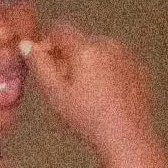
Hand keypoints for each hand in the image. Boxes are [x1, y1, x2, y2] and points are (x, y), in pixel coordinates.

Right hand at [22, 22, 154, 150]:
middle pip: (81, 41)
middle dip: (69, 57)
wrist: (128, 138)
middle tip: (64, 85)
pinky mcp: (139, 69)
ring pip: (98, 51)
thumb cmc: (90, 119)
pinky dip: (107, 72)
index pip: (60, 29)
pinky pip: (116, 62)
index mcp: (86, 49)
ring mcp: (127, 56)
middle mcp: (109, 45)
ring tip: (86, 94)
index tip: (44, 61)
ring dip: (88, 64)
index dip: (48, 43)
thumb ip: (39, 66)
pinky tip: (104, 96)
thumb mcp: (56, 95)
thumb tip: (28, 46)